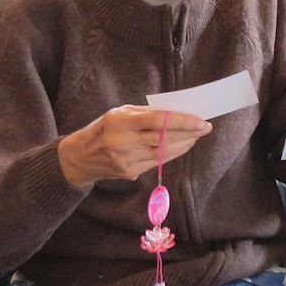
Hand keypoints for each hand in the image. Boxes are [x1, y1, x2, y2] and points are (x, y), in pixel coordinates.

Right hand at [57, 106, 211, 188]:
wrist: (79, 157)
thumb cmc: (103, 128)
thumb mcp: (119, 113)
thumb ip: (146, 113)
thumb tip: (177, 113)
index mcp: (119, 122)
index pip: (157, 121)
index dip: (182, 121)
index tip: (200, 120)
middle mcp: (122, 143)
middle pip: (163, 139)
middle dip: (188, 133)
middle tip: (205, 127)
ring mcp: (126, 161)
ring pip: (163, 153)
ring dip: (184, 144)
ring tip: (197, 135)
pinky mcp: (130, 173)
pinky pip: (157, 162)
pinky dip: (173, 153)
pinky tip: (182, 145)